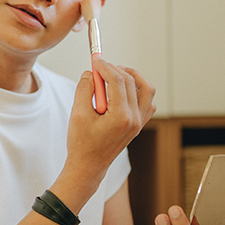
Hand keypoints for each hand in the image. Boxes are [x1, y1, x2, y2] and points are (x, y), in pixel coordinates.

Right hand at [65, 58, 155, 179]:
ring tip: (114, 74)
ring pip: (146, 90)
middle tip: (99, 66)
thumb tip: (92, 73)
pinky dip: (138, 91)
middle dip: (115, 69)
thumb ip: (85, 88)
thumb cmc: (82, 143)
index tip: (95, 59)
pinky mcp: (138, 125)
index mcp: (121, 117)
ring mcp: (139, 122)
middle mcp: (135, 119)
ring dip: (132, 77)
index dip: (105, 66)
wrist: (88, 166)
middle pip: (131, 81)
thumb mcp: (77, 113)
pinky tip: (123, 91)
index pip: (117, 80)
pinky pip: (147, 102)